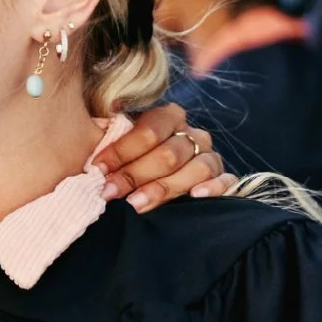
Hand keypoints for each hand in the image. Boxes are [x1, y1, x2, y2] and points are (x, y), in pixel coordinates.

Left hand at [91, 103, 234, 212]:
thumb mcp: (116, 143)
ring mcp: (209, 156)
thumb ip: (109, 138)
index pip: (149, 130)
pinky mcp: (222, 177)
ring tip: (136, 204)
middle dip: (134, 175)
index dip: (122, 150)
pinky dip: (214, 187)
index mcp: (168, 117)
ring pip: (195, 169)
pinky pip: (226, 180)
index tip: (98, 169)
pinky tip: (195, 196)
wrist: (152, 172)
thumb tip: (94, 136)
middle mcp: (192, 134)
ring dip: (162, 188)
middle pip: (169, 154)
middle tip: (109, 192)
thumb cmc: (128, 158)